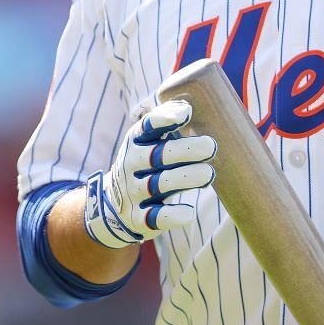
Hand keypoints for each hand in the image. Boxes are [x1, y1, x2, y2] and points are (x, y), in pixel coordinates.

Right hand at [80, 100, 216, 249]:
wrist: (113, 206)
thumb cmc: (146, 166)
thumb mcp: (150, 143)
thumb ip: (171, 125)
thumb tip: (199, 106)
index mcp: (137, 141)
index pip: (147, 126)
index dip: (164, 119)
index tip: (186, 113)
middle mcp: (132, 164)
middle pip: (157, 155)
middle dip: (184, 150)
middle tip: (210, 145)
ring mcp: (133, 191)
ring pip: (157, 183)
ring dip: (184, 178)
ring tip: (208, 173)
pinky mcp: (138, 218)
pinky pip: (153, 217)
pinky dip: (170, 216)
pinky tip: (187, 213)